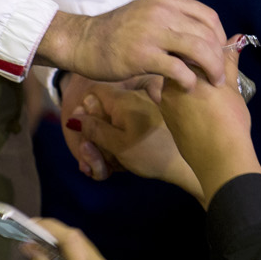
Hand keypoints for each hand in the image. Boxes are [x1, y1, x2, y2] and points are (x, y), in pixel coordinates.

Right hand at [25, 219, 135, 259]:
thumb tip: (31, 249)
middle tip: (31, 238)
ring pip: (86, 247)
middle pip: (79, 240)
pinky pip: (92, 258)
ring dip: (64, 245)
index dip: (51, 227)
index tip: (31, 224)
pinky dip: (75, 256)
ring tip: (41, 252)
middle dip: (54, 235)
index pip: (72, 240)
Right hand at [38, 0, 228, 88]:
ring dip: (211, 69)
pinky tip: (188, 87)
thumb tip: (205, 34)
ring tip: (213, 82)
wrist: (83, 41)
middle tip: (221, 74)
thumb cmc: (118, 32)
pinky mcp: (143, 55)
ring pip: (198, 49)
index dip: (220, 36)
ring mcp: (152, 32)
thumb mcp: (148, 15)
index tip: (221, 53)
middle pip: (207, 34)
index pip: (208, 16)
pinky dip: (189, 80)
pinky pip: (178, 68)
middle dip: (219, 56)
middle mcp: (162, 11)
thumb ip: (174, 20)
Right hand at [76, 84, 203, 198]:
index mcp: (124, 98)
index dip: (85, 112)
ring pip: (116, 118)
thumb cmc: (151, 154)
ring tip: (106, 166)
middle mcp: (136, 95)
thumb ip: (94, 128)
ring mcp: (148, 104)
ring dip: (107, 141)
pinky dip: (123, 138)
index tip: (85, 132)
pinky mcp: (157, 116)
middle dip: (94, 134)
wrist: (187, 166)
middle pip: (104, 108)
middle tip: (91, 161)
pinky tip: (122, 160)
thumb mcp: (117, 144)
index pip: (94, 93)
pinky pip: (131, 121)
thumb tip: (73, 115)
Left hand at [158, 41, 260, 202]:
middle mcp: (169, 83)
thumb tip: (236, 38)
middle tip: (213, 76)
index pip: (188, 48)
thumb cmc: (229, 119)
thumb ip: (229, 61)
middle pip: (178, 65)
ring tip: (208, 94)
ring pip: (175, 83)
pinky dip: (185, 99)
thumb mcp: (231, 86)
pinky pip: (173, 100)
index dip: (203, 51)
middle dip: (193, 66)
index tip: (216, 58)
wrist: (219, 156)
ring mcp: (165, 101)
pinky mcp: (165, 118)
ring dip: (189, 83)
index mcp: (186, 70)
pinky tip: (200, 108)